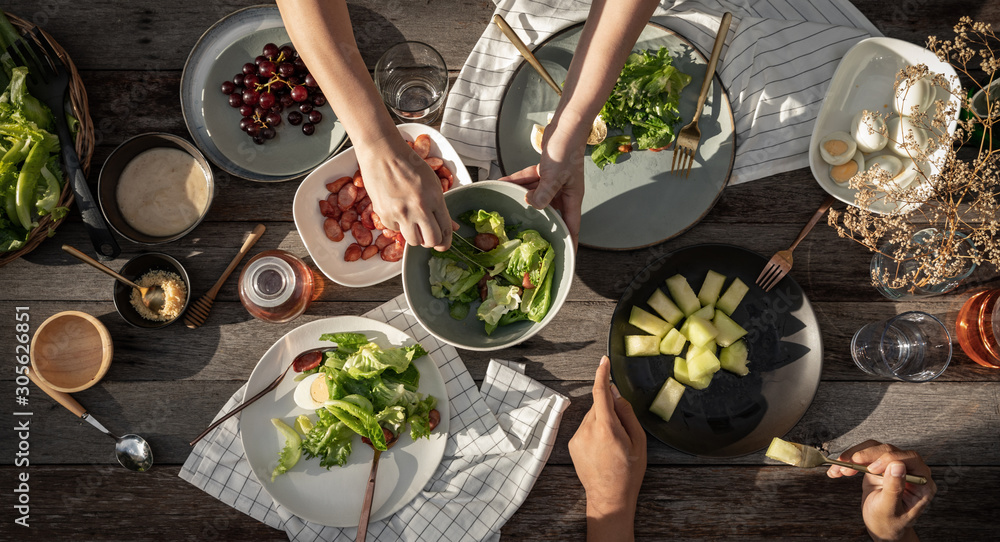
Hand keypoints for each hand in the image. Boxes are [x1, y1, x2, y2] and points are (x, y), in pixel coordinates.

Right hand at [354, 133, 454, 250]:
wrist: (382, 153)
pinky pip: (395, 230)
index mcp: (435, 198)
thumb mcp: (432, 182)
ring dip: (415, 236)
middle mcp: (419, 208)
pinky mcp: (384, 215)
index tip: (444, 244)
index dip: (446, 241)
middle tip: (429, 235)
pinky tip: (397, 210)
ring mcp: (400, 213)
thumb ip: (441, 207)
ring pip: (413, 241)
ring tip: (413, 223)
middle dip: (432, 241)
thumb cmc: (408, 164)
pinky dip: (398, 224)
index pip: (446, 230)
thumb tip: (452, 227)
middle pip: (431, 241)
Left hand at [499, 117, 586, 247]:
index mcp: (571, 198)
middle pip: (550, 213)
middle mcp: (563, 192)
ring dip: (522, 199)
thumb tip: (532, 206)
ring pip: (536, 196)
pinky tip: (502, 184)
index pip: (571, 226)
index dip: (569, 242)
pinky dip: (516, 182)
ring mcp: (553, 182)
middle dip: (539, 223)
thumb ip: (544, 193)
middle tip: (526, 237)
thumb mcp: (554, 176)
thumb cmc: (567, 151)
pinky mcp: (544, 171)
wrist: (565, 127)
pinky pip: (528, 181)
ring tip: (507, 208)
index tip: (565, 257)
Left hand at [569, 356, 645, 540]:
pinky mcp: (572, 444)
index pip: (601, 393)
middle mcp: (588, 429)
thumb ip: (626, 413)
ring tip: (613, 446)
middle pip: (599, 406)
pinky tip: (603, 450)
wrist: (609, 497)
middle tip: (623, 432)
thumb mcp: (638, 442)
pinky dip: (595, 432)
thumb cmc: (629, 472)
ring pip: (592, 417)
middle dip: (610, 411)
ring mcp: (577, 437)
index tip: (604, 360)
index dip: (602, 374)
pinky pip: (586, 428)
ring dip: (602, 423)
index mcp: (606, 427)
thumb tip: (615, 393)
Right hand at [827, 440, 935, 541]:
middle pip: (888, 450)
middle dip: (866, 455)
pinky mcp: (879, 465)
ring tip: (839, 468)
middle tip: (849, 463)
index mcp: (921, 483)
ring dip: (853, 457)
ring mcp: (893, 466)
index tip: (871, 469)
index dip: (890, 459)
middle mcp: (910, 471)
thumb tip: (898, 465)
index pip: (910, 459)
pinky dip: (849, 461)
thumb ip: (895, 488)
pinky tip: (837, 470)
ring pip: (873, 448)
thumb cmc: (889, 522)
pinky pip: (863, 456)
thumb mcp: (890, 509)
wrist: (881, 527)